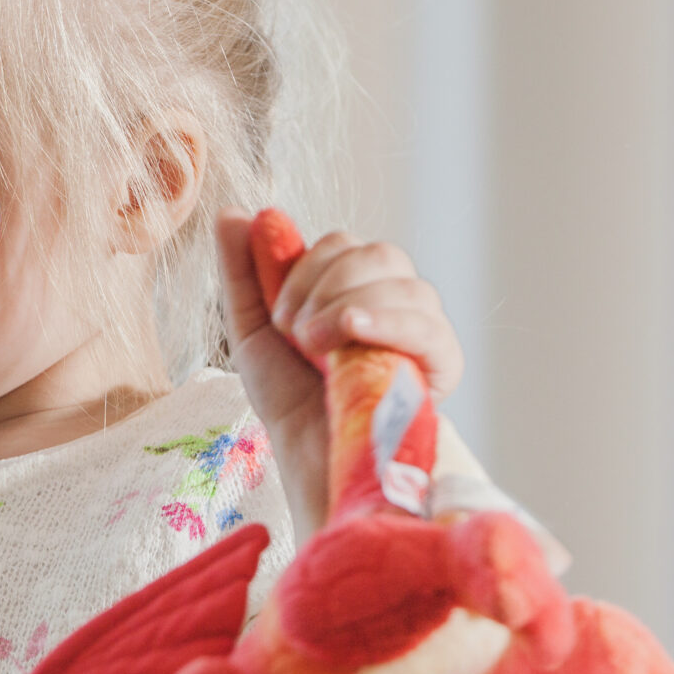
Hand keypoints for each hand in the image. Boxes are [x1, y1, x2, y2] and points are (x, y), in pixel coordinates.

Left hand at [214, 214, 464, 537]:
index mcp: (358, 290)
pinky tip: (355, 331)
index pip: (346, 244)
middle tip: (297, 334)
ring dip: (348, 306)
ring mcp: (422, 333)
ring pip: (405, 283)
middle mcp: (397, 305)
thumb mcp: (253, 329)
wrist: (311, 460)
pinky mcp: (442, 367)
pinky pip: (430, 325)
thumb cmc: (288, 400)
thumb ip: (243, 272)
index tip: (281, 317)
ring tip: (317, 347)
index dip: (306, 267)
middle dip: (325, 285)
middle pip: (379, 254)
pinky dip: (388, 319)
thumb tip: (232, 212)